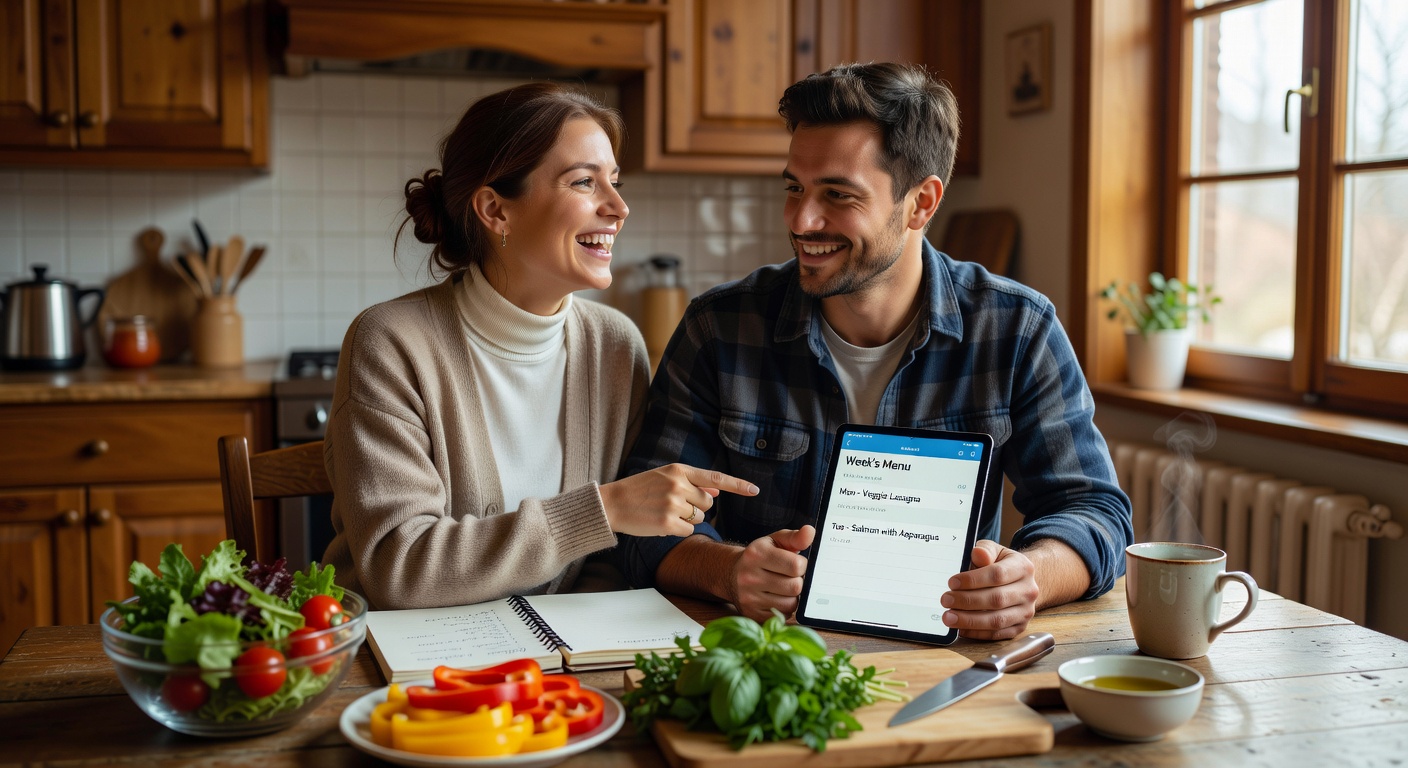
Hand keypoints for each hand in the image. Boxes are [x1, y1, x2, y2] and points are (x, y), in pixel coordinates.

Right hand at [599, 464, 758, 537]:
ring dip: (687, 520)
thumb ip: (692, 483)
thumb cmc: (640, 490)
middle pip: (708, 503)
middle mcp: (679, 485)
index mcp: (679, 470)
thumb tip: (718, 492)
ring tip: (664, 512)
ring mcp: (673, 504)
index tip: (755, 491)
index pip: (716, 479)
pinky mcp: (667, 523)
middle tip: (674, 505)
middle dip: (696, 507)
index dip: (738, 486)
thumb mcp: (665, 478)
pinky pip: (688, 531)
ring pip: (699, 518)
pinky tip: (661, 523)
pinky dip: (678, 531)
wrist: (612, 503)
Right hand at [728, 526, 814, 621]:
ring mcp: (748, 597)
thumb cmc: (760, 556)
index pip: (796, 565)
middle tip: (790, 577)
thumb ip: (795, 537)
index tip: (795, 564)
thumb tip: (810, 531)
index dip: (802, 565)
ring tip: (783, 587)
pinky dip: (784, 608)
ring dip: (792, 597)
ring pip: (790, 604)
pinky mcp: (751, 614)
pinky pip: (782, 616)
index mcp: (757, 554)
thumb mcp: (775, 541)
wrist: (731, 573)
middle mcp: (749, 576)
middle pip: (794, 587)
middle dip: (797, 582)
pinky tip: (777, 598)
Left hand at [941, 540, 1038, 640]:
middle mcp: (1028, 591)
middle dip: (967, 601)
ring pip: (997, 620)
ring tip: (949, 618)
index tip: (951, 582)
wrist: (1020, 581)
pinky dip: (978, 633)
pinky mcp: (1020, 627)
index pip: (997, 575)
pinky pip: (998, 634)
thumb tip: (978, 554)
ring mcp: (1026, 611)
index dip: (973, 580)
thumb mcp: (994, 551)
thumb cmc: (1000, 564)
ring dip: (970, 621)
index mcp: (1023, 567)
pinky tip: (961, 628)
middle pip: (996, 599)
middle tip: (945, 601)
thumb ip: (985, 551)